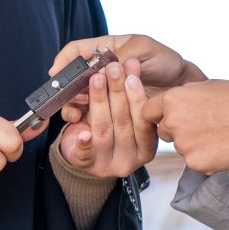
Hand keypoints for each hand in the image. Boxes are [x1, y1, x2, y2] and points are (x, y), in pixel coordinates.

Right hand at [49, 33, 205, 112]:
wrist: (180, 86)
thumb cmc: (164, 61)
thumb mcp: (144, 49)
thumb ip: (121, 55)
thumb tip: (101, 68)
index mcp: (104, 50)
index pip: (75, 51)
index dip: (63, 61)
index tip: (56, 72)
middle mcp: (100, 71)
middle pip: (72, 78)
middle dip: (69, 89)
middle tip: (75, 96)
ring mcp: (104, 92)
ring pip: (78, 98)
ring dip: (76, 105)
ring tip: (79, 111)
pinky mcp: (110, 110)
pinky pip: (92, 115)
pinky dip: (86, 120)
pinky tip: (84, 123)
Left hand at [58, 59, 157, 176]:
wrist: (90, 153)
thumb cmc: (115, 129)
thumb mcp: (128, 113)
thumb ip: (132, 94)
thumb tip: (131, 63)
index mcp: (146, 149)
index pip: (144, 122)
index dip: (137, 97)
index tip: (131, 76)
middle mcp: (130, 159)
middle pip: (123, 124)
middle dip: (117, 92)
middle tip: (112, 69)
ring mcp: (109, 165)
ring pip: (103, 130)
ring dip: (99, 101)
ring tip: (96, 79)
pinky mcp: (88, 166)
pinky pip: (85, 154)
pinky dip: (83, 142)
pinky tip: (82, 128)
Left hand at [141, 81, 228, 175]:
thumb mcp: (206, 86)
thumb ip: (184, 95)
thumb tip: (172, 102)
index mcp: (172, 100)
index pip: (147, 112)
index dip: (156, 116)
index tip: (164, 118)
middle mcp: (172, 123)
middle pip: (164, 131)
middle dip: (178, 130)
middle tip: (204, 125)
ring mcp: (182, 145)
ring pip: (181, 147)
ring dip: (193, 144)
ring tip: (218, 134)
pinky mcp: (194, 163)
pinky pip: (194, 161)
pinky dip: (205, 157)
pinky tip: (222, 146)